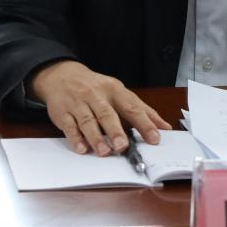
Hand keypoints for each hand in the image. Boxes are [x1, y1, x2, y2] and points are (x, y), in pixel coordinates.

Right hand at [29, 60, 171, 155]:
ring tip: (104, 151)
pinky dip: (75, 138)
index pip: (131, 107)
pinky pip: (69, 126)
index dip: (144, 123)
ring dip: (96, 137)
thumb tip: (164, 127)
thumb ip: (141, 110)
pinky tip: (82, 148)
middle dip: (115, 130)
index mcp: (114, 90)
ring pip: (87, 121)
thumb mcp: (119, 93)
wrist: (62, 75)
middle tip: (123, 146)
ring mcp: (78, 103)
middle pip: (107, 113)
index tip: (154, 138)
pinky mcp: (62, 112)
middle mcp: (96, 95)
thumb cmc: (96, 88)